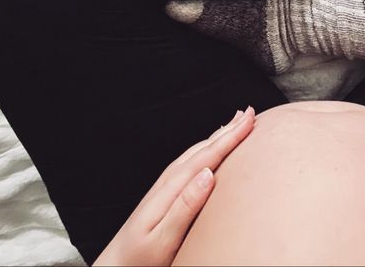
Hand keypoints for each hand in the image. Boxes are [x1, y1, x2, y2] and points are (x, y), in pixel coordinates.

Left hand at [93, 105, 255, 265]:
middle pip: (203, 148)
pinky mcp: (165, 192)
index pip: (207, 156)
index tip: (248, 120)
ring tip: (234, 123)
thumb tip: (208, 175)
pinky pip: (191, 161)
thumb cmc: (140, 259)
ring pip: (197, 152)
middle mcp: (168, 182)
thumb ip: (186, 206)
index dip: (230, 137)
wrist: (115, 266)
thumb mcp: (164, 238)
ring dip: (218, 136)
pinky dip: (206, 149)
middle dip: (228, 130)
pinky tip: (210, 149)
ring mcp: (165, 185)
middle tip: (249, 112)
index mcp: (171, 189)